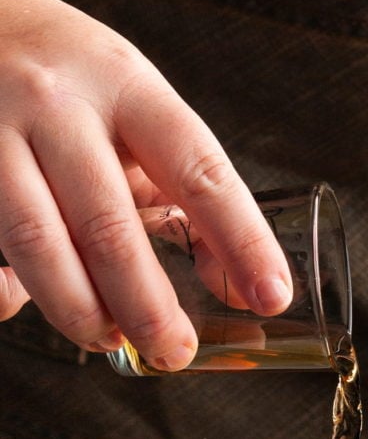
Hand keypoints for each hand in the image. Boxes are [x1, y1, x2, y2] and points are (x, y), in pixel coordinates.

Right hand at [0, 0, 292, 369]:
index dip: (240, 240)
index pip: (197, 170)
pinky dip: (6, 294)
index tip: (270, 297)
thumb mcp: (139, 114)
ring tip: (112, 339)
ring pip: (39, 242)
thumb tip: (237, 287)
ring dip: (81, 310)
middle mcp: (58, 104)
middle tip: (175, 351)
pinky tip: (25, 307)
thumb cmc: (77, 88)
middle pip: (108, 225)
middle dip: (148, 306)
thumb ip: (183, 193)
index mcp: (127, 87)